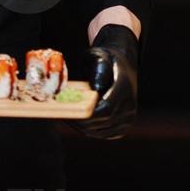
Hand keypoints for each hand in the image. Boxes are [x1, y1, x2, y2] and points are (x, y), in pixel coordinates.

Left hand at [72, 23, 138, 139]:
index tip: (68, 109)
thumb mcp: (99, 56)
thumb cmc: (106, 59)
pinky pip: (104, 134)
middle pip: (102, 122)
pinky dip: (89, 130)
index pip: (105, 109)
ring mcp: (128, 118)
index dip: (86, 113)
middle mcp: (130, 106)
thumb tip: (96, 90)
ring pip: (101, 131)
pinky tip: (76, 120)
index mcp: (124, 90)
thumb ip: (98, 70)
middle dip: (80, 120)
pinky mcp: (123, 126)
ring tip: (66, 116)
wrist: (122, 65)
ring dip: (82, 127)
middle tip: (60, 113)